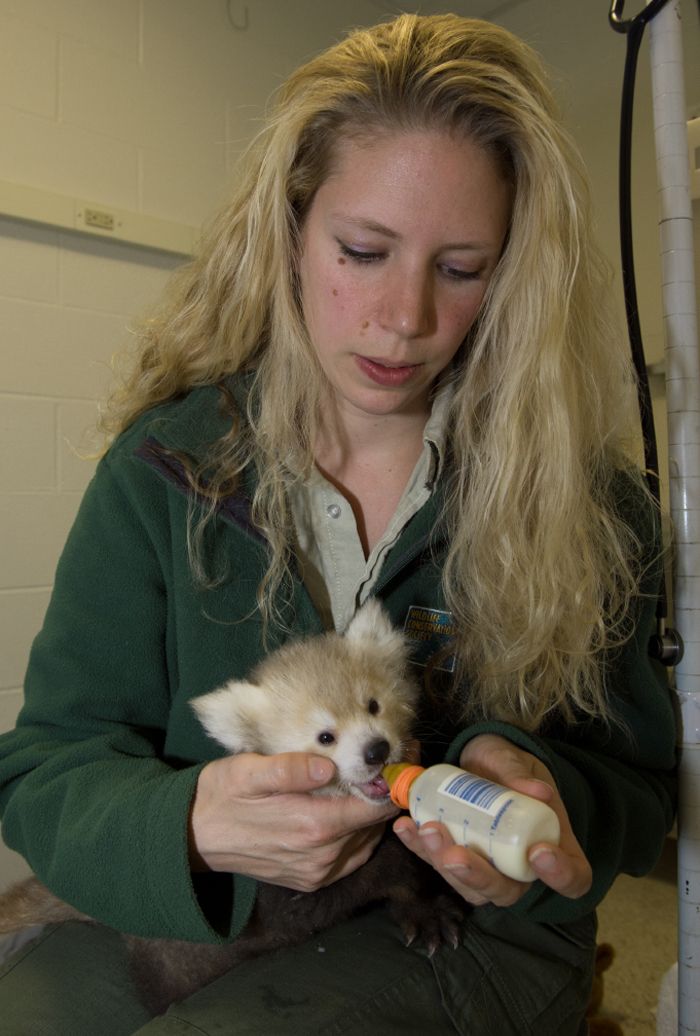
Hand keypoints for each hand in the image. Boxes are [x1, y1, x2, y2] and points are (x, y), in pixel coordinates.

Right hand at [188, 752, 397, 891]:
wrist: (193, 836)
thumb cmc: (221, 795)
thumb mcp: (248, 771)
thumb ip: (289, 769)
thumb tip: (326, 766)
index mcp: (312, 826)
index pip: (374, 806)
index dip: (393, 780)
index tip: (405, 753)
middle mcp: (321, 856)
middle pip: (375, 824)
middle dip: (387, 792)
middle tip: (394, 759)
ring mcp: (316, 873)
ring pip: (366, 842)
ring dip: (374, 814)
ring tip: (374, 781)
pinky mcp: (309, 880)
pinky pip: (350, 858)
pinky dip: (358, 835)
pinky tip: (349, 810)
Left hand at [393, 734, 591, 906]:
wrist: (483, 762)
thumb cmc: (510, 766)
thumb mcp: (516, 761)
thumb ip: (520, 773)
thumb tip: (539, 791)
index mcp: (557, 847)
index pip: (573, 878)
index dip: (560, 875)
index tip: (538, 851)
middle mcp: (522, 868)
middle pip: (508, 891)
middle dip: (478, 876)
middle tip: (455, 853)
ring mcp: (489, 869)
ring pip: (469, 887)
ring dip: (443, 865)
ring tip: (426, 831)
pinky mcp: (458, 860)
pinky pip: (440, 864)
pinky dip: (420, 848)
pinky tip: (406, 827)